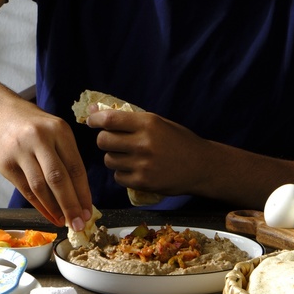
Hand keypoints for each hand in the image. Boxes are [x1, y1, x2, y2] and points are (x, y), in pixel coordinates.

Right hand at [0, 104, 92, 230]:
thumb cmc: (32, 126)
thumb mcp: (54, 131)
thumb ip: (66, 156)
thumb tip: (80, 195)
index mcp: (59, 130)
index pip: (75, 167)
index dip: (83, 193)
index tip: (88, 212)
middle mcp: (40, 139)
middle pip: (58, 178)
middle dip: (70, 205)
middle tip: (79, 224)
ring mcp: (21, 151)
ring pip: (40, 187)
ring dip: (54, 208)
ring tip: (63, 222)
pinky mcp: (6, 163)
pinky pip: (26, 189)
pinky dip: (39, 205)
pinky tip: (48, 214)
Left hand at [86, 108, 206, 196]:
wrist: (202, 167)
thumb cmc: (179, 141)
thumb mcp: (158, 122)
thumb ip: (128, 118)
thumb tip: (94, 111)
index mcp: (148, 123)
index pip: (110, 119)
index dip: (95, 119)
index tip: (91, 121)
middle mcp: (144, 143)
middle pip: (103, 141)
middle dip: (104, 140)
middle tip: (113, 141)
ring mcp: (143, 164)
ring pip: (109, 160)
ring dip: (114, 157)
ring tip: (128, 156)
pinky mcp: (143, 182)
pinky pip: (118, 177)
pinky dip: (122, 173)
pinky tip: (135, 169)